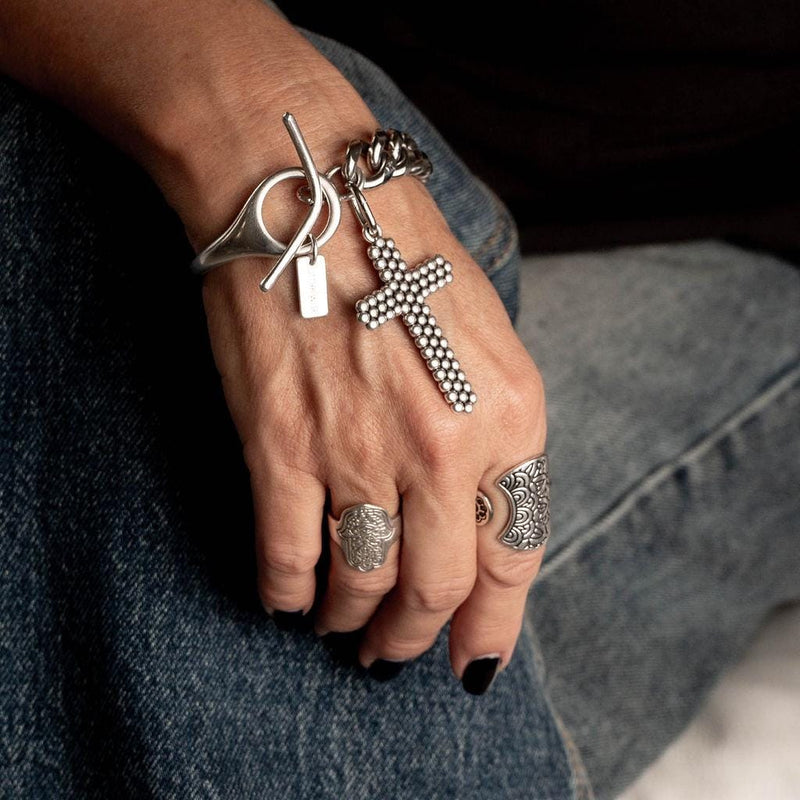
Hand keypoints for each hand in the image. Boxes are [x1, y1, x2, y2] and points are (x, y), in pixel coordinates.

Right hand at [200, 168, 546, 686]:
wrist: (307, 197)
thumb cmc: (402, 257)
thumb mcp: (490, 338)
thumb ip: (496, 431)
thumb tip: (478, 516)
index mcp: (511, 414)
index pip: (515, 554)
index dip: (494, 625)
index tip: (474, 661)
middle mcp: (444, 445)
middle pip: (437, 587)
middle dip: (415, 638)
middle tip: (394, 653)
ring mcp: (360, 451)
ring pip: (362, 585)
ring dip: (351, 623)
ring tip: (342, 628)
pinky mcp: (282, 449)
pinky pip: (285, 557)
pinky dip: (283, 592)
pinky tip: (286, 596)